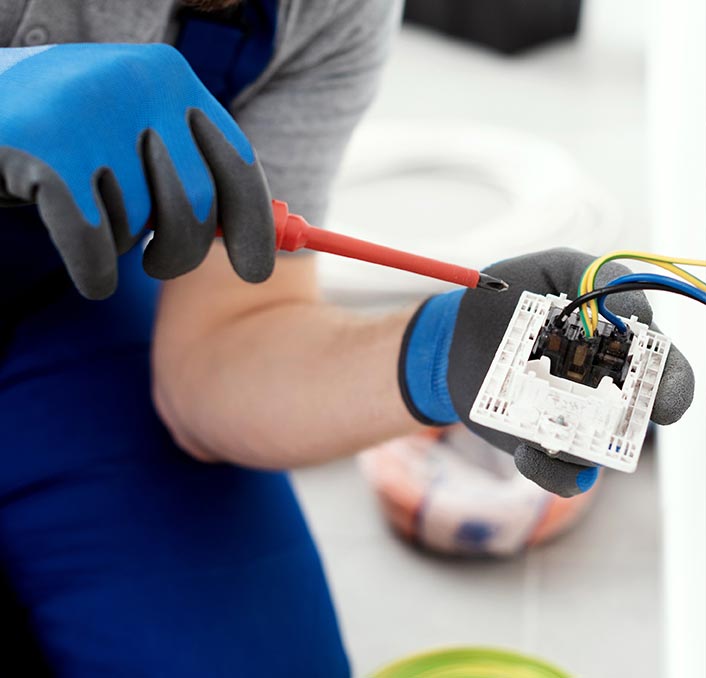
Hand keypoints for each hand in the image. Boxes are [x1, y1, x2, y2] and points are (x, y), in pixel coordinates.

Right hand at [0, 44, 273, 298]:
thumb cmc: (69, 137)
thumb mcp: (137, 136)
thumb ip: (193, 170)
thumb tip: (265, 242)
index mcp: (171, 78)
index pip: (238, 165)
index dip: (254, 226)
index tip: (257, 271)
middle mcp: (137, 83)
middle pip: (197, 208)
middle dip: (179, 251)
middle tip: (157, 260)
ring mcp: (89, 110)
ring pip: (139, 229)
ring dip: (119, 242)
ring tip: (87, 207)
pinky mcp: (44, 148)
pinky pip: (96, 248)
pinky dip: (93, 272)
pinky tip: (86, 267)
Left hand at [399, 248, 694, 496]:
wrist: (455, 332)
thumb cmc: (510, 294)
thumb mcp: (554, 267)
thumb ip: (597, 275)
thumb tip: (635, 310)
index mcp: (619, 347)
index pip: (663, 368)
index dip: (674, 383)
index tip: (666, 396)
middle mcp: (603, 390)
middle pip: (638, 417)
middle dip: (638, 421)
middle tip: (626, 418)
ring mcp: (570, 420)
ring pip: (597, 450)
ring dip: (584, 446)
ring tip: (551, 427)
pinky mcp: (537, 442)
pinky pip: (558, 473)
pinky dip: (550, 471)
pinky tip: (529, 451)